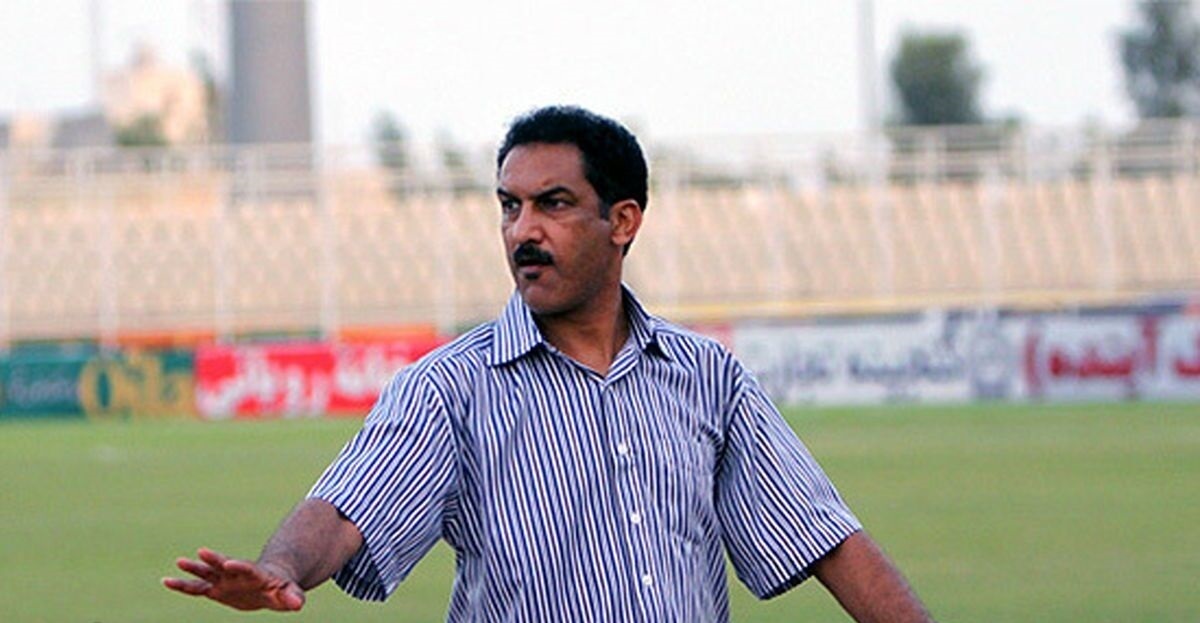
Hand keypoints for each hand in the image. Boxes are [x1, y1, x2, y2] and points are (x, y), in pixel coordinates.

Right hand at [163, 547, 305, 610]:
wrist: (270, 586)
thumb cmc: (282, 589)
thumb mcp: (289, 594)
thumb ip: (292, 597)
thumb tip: (298, 605)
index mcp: (255, 573)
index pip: (247, 568)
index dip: (239, 566)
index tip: (228, 562)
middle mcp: (236, 573)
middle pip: (224, 564)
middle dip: (214, 559)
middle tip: (203, 551)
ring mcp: (224, 580)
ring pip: (206, 573)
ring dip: (194, 568)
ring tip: (179, 561)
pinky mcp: (215, 589)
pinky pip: (196, 588)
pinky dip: (182, 585)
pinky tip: (166, 581)